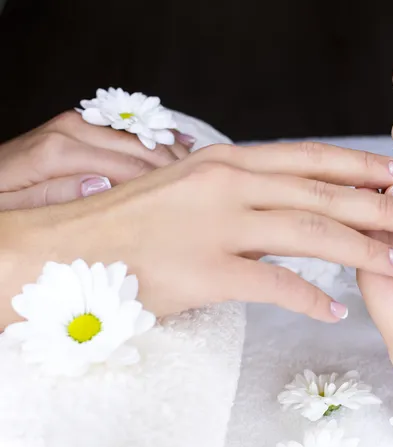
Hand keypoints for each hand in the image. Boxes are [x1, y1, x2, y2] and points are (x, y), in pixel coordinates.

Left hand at [0, 110, 193, 209]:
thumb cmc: (0, 201)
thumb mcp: (17, 208)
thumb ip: (58, 196)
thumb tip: (102, 186)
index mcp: (58, 152)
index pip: (127, 167)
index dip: (160, 185)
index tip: (186, 201)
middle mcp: (71, 130)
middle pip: (138, 147)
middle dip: (172, 166)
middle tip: (203, 186)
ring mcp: (76, 123)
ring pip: (137, 134)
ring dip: (169, 150)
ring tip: (200, 167)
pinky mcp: (78, 125)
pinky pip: (125, 126)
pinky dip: (154, 135)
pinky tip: (180, 143)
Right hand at [2, 142, 392, 325]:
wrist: (78, 245)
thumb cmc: (141, 219)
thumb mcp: (197, 186)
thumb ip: (248, 190)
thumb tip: (295, 198)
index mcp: (232, 160)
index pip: (314, 159)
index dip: (366, 167)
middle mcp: (231, 184)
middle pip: (325, 192)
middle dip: (384, 204)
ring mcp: (219, 225)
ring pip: (311, 232)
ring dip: (365, 248)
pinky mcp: (206, 269)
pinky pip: (272, 284)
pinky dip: (309, 299)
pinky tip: (336, 311)